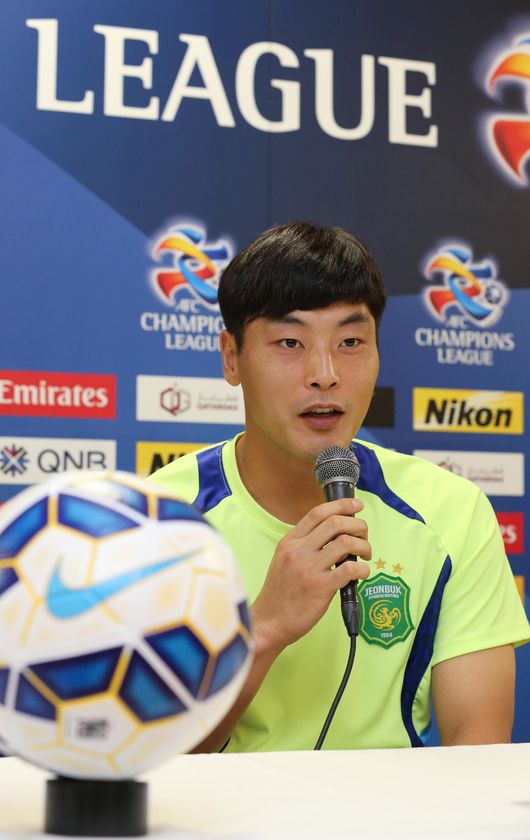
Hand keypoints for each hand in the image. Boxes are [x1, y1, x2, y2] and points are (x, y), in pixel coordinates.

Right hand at [252, 497, 370, 653]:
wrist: (269, 622)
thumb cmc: (280, 593)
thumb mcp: (283, 560)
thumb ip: (303, 545)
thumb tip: (332, 534)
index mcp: (289, 542)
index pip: (317, 513)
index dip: (341, 505)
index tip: (357, 506)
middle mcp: (298, 551)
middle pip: (335, 523)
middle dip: (358, 526)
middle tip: (364, 536)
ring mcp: (309, 568)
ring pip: (346, 543)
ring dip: (363, 546)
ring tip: (365, 555)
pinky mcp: (321, 587)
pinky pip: (350, 569)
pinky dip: (363, 569)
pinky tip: (362, 574)